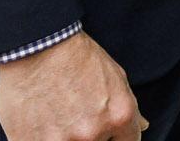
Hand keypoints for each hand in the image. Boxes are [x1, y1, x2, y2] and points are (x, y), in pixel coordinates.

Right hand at [0, 30, 145, 140]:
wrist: (37, 47)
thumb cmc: (77, 57)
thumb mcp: (115, 76)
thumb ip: (129, 106)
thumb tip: (142, 125)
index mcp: (119, 116)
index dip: (116, 135)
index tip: (107, 131)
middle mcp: (93, 134)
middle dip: (92, 135)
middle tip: (77, 115)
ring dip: (65, 136)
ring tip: (57, 115)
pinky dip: (41, 137)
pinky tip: (39, 120)